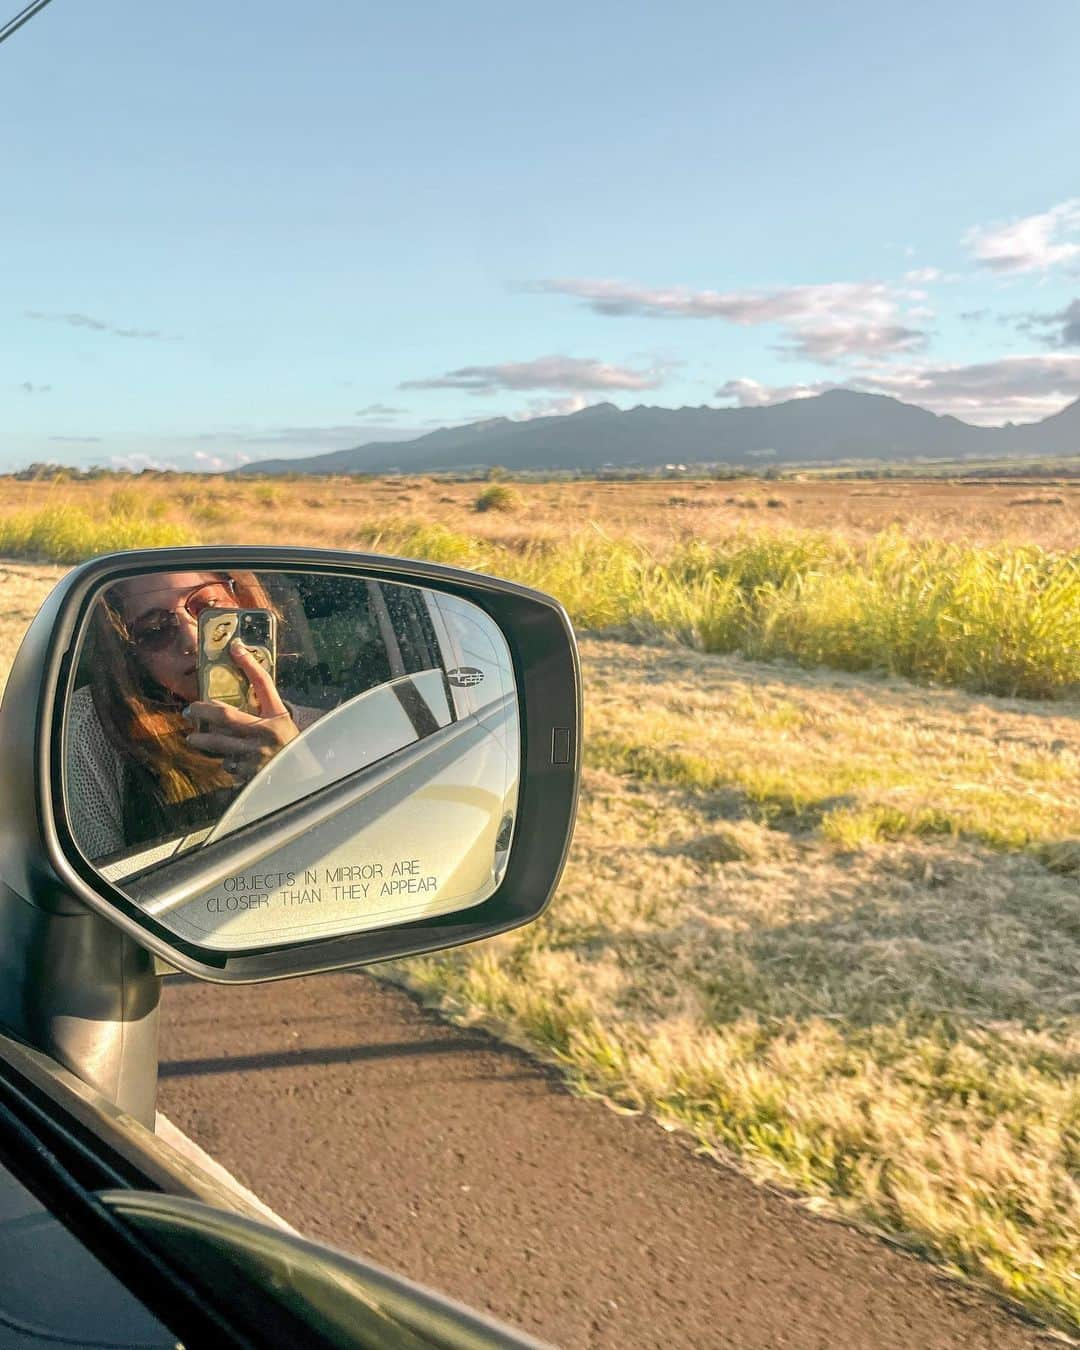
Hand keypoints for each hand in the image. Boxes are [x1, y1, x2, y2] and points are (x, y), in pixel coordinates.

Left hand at [184, 640, 298, 781]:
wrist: (302, 775)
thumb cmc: (289, 743)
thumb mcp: (280, 719)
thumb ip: (264, 700)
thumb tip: (243, 674)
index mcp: (276, 717)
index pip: (262, 684)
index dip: (249, 665)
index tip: (235, 648)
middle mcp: (265, 734)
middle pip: (226, 718)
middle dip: (204, 712)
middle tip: (189, 711)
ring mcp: (256, 756)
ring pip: (221, 744)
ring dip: (204, 741)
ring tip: (192, 738)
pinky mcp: (249, 774)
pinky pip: (229, 765)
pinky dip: (224, 761)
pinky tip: (226, 759)